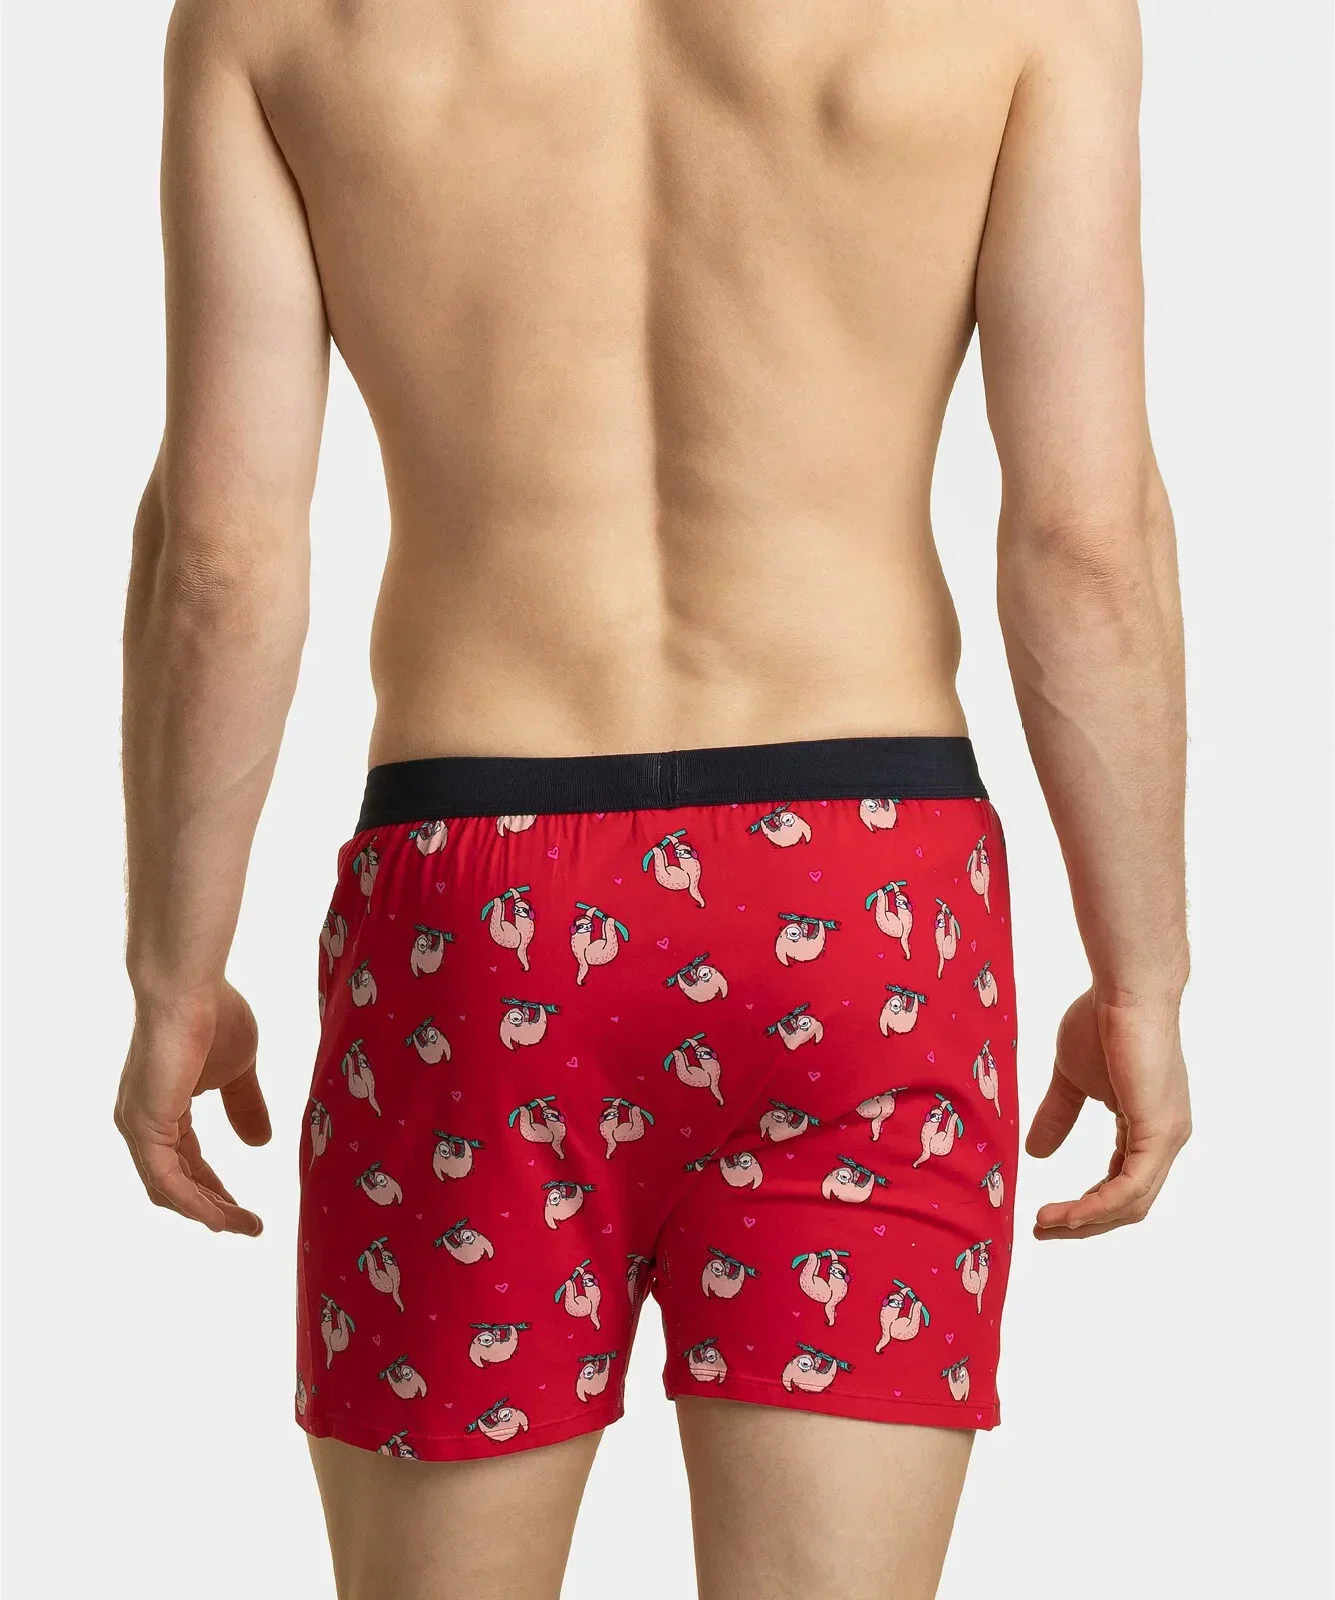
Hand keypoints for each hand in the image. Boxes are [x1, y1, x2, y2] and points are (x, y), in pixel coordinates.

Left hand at [115, 981, 269, 1234]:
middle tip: (247, 1225)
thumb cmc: (213, 1015)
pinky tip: (221, 1216)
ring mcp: (139, 1126)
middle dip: (212, 1207)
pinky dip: (195, 1203)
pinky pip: (168, 1180)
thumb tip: (260, 1144)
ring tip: (243, 1226)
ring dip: (207, 1212)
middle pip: (176, 1184)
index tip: (247, 1209)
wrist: (189, 988)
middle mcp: (143, 1123)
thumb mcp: (238, 1071)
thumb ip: (245, 1106)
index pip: (187, 1162)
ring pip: (170, 1189)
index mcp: (163, 1109)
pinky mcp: (145, 1126)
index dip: (216, 1188)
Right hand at [1026, 988, 1189, 1238]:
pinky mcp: (1159, 1134)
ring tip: (1045, 1224)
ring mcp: (1166, 1138)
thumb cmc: (1101, 1021)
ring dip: (1084, 1222)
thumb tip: (1036, 1153)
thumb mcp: (1072, 1079)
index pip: (1121, 1184)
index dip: (1085, 1206)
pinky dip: (1096, 1207)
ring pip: (1130, 1204)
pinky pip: (1128, 1188)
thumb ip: (1059, 1115)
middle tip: (1042, 1230)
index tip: (1046, 1215)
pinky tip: (1067, 1213)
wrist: (1124, 990)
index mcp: (1148, 1128)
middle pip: (1128, 1204)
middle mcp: (1165, 1139)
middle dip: (1083, 1223)